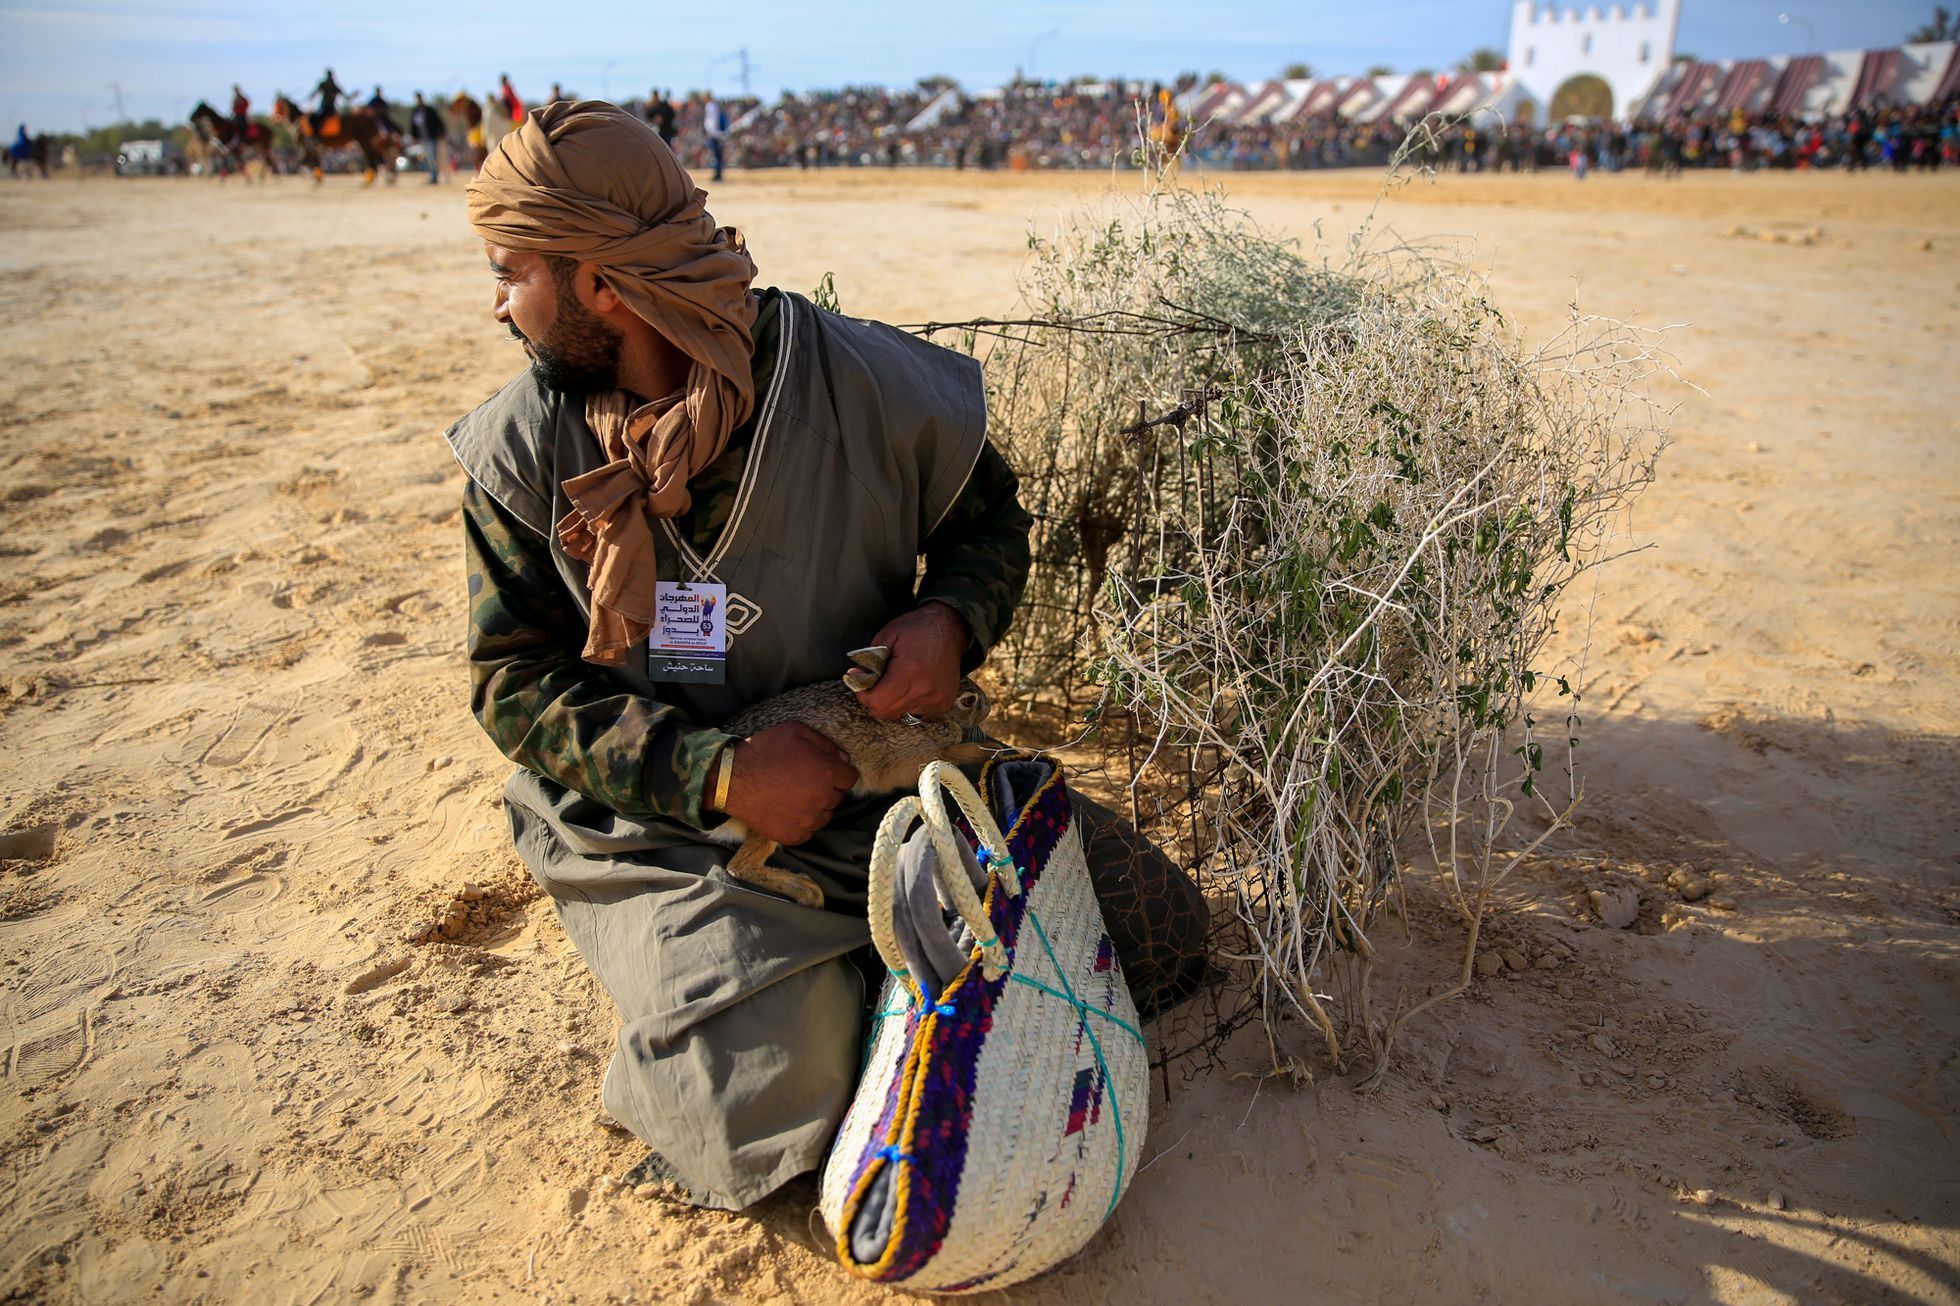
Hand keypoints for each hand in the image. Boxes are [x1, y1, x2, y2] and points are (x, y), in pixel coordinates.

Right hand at [719, 722, 857, 845]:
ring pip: (825, 815)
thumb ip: (825, 744)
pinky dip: (801, 822)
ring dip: (816, 807)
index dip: (837, 772)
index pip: (850, 778)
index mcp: (827, 772)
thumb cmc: (764, 750)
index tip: (822, 771)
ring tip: (792, 795)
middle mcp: (823, 799)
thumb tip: (844, 759)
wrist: (732, 779)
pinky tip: (785, 809)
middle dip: (826, 788)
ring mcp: (809, 820)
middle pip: (837, 797)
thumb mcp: (795, 731)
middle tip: (802, 781)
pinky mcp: (794, 836)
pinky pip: (808, 831)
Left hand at [854, 602, 967, 721]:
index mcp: (909, 671)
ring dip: (892, 703)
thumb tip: (855, 677)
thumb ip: (869, 659)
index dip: (864, 695)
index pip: (878, 702)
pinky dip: (908, 704)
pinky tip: (912, 687)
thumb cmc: (916, 629)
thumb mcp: (887, 636)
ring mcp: (937, 699)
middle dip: (875, 700)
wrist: (950, 629)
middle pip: (887, 713)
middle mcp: (926, 689)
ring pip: (900, 715)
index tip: (862, 683)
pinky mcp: (944, 703)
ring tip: (897, 683)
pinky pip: (916, 714)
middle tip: (876, 684)